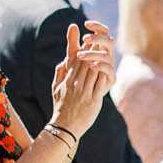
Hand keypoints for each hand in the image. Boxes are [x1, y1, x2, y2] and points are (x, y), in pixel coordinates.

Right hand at [47, 22, 115, 137]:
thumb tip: (63, 61)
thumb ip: (60, 74)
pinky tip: (107, 65)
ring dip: (98, 58)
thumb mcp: (55, 88)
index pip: (74, 60)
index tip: (83, 36)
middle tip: (98, 38)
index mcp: (67, 79)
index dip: (80, 47)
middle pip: (84, 62)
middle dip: (91, 49)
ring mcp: (83, 91)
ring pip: (92, 70)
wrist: (64, 126)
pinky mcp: (92, 100)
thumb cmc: (60, 107)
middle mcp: (74, 83)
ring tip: (104, 48)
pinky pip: (99, 84)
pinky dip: (102, 74)